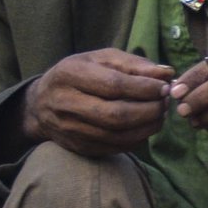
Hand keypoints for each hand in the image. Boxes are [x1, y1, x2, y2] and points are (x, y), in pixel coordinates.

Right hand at [16, 49, 176, 158]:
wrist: (40, 104)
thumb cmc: (77, 74)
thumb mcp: (99, 59)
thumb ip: (133, 64)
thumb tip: (166, 73)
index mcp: (69, 74)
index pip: (114, 85)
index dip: (144, 88)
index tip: (164, 87)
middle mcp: (65, 103)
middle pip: (116, 114)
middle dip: (149, 110)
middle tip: (164, 104)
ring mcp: (70, 129)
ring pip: (117, 135)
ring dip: (147, 126)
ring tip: (158, 115)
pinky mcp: (78, 147)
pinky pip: (115, 147)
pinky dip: (137, 139)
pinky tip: (144, 127)